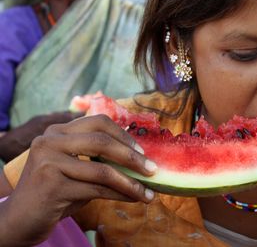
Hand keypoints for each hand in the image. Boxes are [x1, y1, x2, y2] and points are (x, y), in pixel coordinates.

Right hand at [1, 115, 156, 245]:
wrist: (19, 219)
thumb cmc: (55, 192)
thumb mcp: (75, 167)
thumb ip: (98, 157)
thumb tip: (140, 158)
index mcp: (57, 131)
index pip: (98, 122)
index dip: (124, 135)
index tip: (143, 151)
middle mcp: (50, 141)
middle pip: (102, 142)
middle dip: (132, 157)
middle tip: (153, 170)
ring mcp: (49, 162)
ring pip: (103, 170)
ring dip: (131, 183)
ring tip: (149, 192)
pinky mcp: (52, 185)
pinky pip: (97, 189)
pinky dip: (121, 194)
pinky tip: (134, 198)